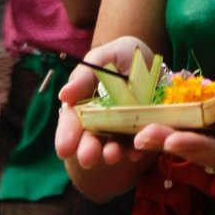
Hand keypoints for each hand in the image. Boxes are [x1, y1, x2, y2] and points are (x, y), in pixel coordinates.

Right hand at [56, 36, 156, 171]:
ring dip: (111, 152)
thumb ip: (84, 76)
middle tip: (87, 158)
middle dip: (88, 149)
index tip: (64, 149)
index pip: (72, 122)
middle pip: (90, 138)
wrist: (150, 57)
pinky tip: (136, 152)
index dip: (67, 135)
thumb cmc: (120, 55)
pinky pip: (138, 143)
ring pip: (113, 145)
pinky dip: (136, 149)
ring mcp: (121, 128)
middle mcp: (100, 121)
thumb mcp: (102, 58)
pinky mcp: (142, 131)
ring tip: (111, 156)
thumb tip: (64, 95)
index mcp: (83, 104)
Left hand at [135, 82, 214, 175]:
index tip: (169, 139)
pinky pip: (198, 136)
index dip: (194, 146)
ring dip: (166, 139)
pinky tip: (154, 122)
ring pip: (194, 147)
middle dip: (169, 144)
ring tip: (137, 133)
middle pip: (199, 153)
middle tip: (139, 136)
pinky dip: (177, 129)